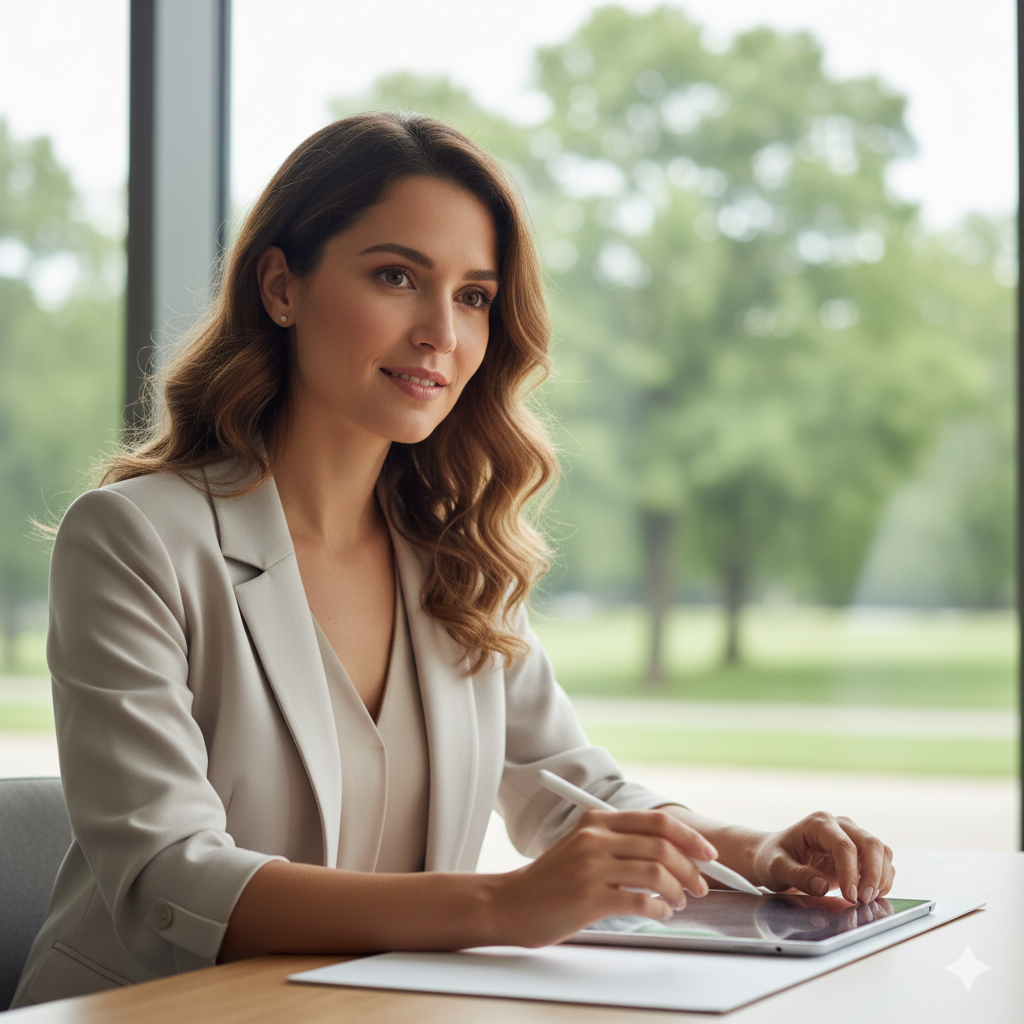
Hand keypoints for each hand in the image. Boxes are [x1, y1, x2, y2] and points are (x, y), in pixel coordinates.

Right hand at [491, 808, 716, 946]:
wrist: (510, 902)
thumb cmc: (551, 880)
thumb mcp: (582, 846)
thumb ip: (618, 842)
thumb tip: (672, 852)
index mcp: (597, 821)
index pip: (657, 821)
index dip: (690, 838)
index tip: (708, 855)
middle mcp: (595, 838)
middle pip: (662, 846)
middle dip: (691, 869)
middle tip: (699, 887)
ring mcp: (591, 867)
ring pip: (656, 873)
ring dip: (678, 891)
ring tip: (678, 903)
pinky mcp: (588, 897)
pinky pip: (640, 901)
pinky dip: (660, 910)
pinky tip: (659, 914)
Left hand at [749, 811, 893, 904]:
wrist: (775, 857)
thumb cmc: (773, 859)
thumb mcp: (775, 868)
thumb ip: (796, 875)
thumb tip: (821, 885)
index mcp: (817, 824)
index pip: (843, 845)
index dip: (850, 872)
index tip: (850, 896)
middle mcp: (839, 825)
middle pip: (870, 843)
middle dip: (873, 874)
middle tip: (864, 900)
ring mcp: (852, 836)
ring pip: (881, 851)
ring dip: (881, 877)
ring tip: (867, 899)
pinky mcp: (860, 852)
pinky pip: (882, 862)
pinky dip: (883, 879)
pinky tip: (870, 894)